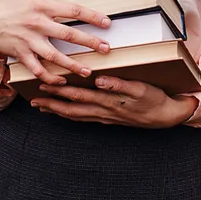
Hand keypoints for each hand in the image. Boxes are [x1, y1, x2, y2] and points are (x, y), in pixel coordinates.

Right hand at [0, 0, 114, 84]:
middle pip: (68, 34)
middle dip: (90, 42)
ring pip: (55, 56)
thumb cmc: (5, 3)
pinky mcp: (21, 54)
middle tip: (107, 49)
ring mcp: (29, 41)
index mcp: (41, 6)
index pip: (72, 10)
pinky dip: (50, 78)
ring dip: (73, 65)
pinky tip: (62, 81)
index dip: (92, 16)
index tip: (107, 23)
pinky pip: (37, 69)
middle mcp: (37, 24)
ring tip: (88, 71)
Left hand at [31, 75, 199, 127]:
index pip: (79, 95)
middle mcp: (103, 111)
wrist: (166, 117)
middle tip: (34, 100)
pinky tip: (64, 113)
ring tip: (42, 108)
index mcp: (108, 101)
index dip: (60, 90)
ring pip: (76, 115)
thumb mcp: (141, 88)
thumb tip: (100, 80)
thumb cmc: (154, 99)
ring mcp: (105, 117)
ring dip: (57, 111)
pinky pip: (84, 119)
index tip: (45, 85)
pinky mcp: (108, 119)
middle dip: (52, 103)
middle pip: (72, 108)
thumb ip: (119, 84)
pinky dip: (70, 116)